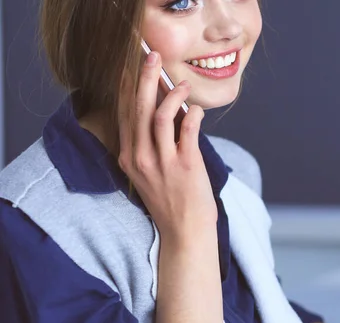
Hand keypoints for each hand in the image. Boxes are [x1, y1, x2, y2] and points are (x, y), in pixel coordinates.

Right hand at [118, 51, 216, 241]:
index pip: (124, 114)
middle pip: (138, 108)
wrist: (184, 232)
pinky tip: (198, 109)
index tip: (131, 65)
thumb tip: (165, 109)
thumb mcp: (149, 173)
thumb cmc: (170, 201)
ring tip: (181, 84)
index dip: (127, 87)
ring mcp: (161, 162)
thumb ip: (151, 144)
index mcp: (128, 157)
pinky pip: (187, 131)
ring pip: (160, 116)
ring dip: (172, 95)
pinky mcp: (184, 166)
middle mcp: (140, 158)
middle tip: (152, 56)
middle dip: (145, 78)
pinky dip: (193, 115)